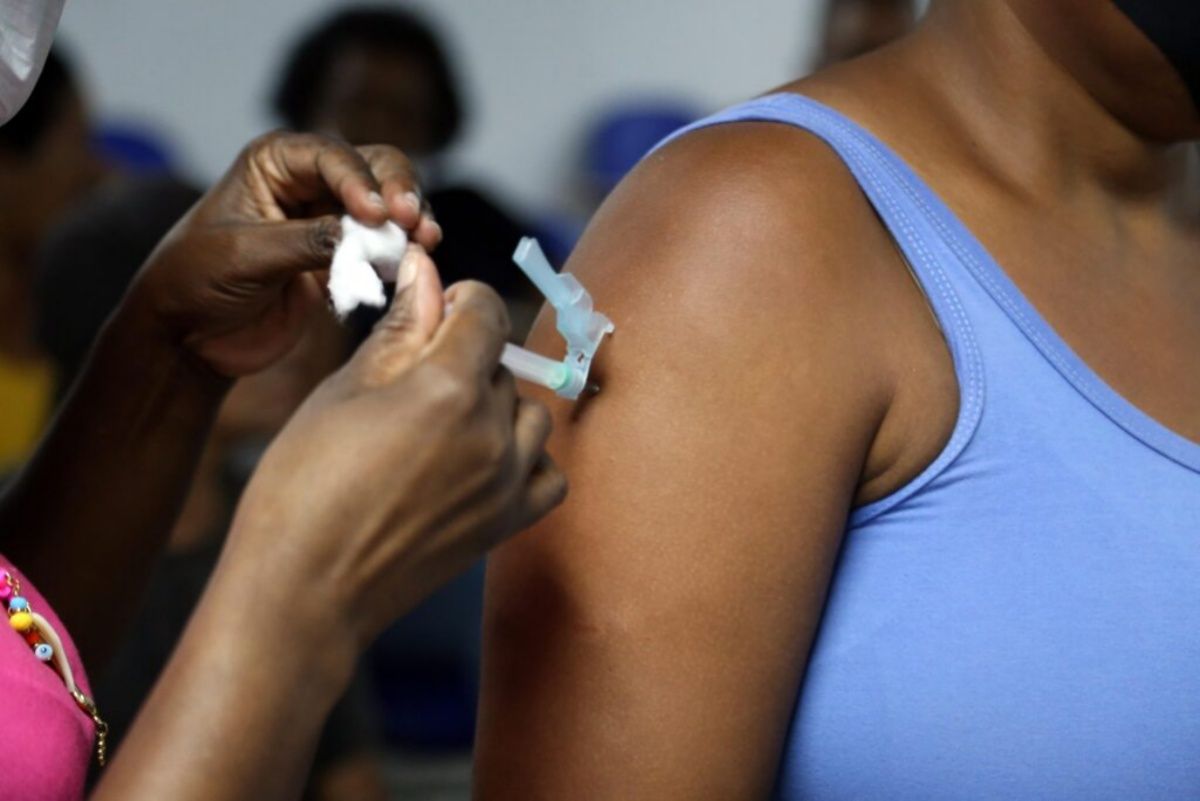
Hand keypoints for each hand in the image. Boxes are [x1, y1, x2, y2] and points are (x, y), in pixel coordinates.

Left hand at [125, 133, 442, 377]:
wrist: (191, 335)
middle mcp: (309, 180)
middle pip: (376, 167)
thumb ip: (305, 241)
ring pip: (389, 205)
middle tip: (413, 223)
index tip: (377, 215)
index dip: (360, 180)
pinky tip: (413, 261)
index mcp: (275, 162)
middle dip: (400, 191)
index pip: (332, 155)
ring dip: (411, 221)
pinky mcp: (346, 257)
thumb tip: (361, 235)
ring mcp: (331, 218)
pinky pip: (385, 246)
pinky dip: (404, 251)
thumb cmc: (197, 281)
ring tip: (425, 242)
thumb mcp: (246, 256)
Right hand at [219, 247, 567, 654]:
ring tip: (442, 424)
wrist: (304, 591)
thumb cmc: (303, 486)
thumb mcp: (345, 391)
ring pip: (530, 414)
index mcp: (448, 388)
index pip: (488, 312)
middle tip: (412, 383)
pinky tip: (483, 461)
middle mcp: (491, 433)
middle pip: (503, 365)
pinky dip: (527, 460)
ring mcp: (506, 483)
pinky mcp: (506, 525)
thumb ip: (400, 330)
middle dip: (466, 358)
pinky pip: (548, 475)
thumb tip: (427, 272)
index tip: (438, 311)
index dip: (462, 300)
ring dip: (497, 406)